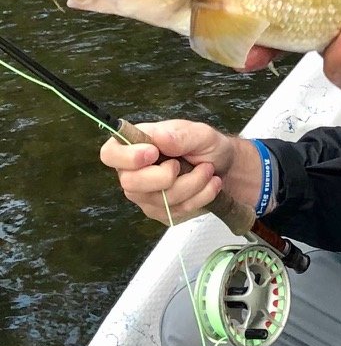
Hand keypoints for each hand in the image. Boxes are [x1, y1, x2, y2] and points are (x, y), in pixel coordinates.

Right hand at [100, 120, 240, 225]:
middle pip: (130, 184)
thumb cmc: (207, 146)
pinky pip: (175, 212)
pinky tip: (209, 185)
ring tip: (208, 170)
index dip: (127, 157)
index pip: (110, 154)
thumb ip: (181, 135)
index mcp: (136, 145)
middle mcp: (134, 172)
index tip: (153, 153)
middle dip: (165, 176)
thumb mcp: (201, 134)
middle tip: (185, 164)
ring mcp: (145, 195)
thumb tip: (160, 138)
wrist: (225, 168)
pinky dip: (199, 197)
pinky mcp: (160, 212)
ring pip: (159, 200)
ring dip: (192, 184)